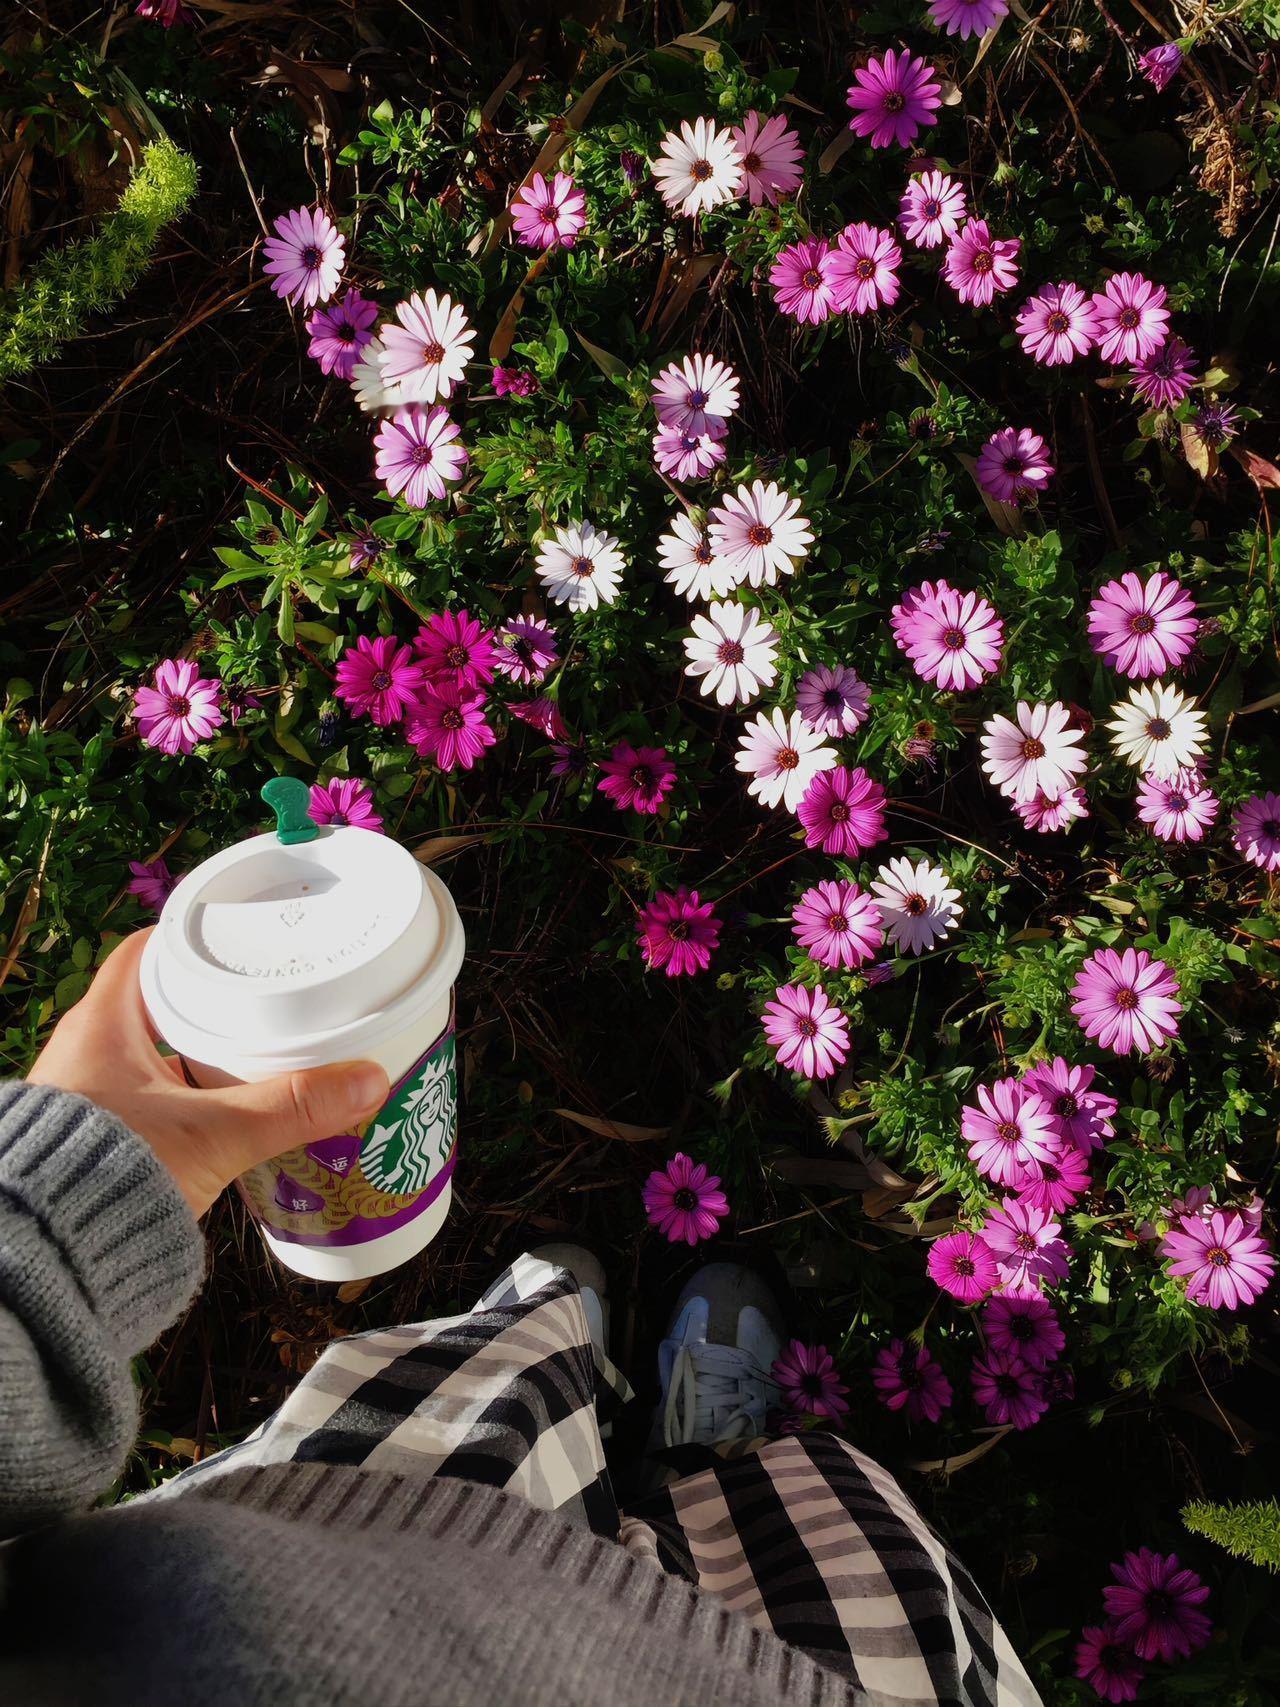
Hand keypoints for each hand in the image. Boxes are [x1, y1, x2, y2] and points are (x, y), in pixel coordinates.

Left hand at [26, 931, 389, 1217]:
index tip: (243, 940)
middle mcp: (88, 1051)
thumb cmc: (110, 1177)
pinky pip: (154, 1099)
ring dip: (205, 1054)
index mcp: (103, 1024)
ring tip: (264, 1055)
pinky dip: (193, 1098)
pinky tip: (232, 1113)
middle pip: (161, 1002)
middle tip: (272, 1000)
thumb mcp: (214, 1135)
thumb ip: (291, 1108)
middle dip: (216, 1001)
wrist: (52, 1253)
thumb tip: (368, 1080)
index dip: (195, 940)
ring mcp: (92, 1096)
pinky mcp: (103, 1138)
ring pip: (158, 1055)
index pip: (148, 951)